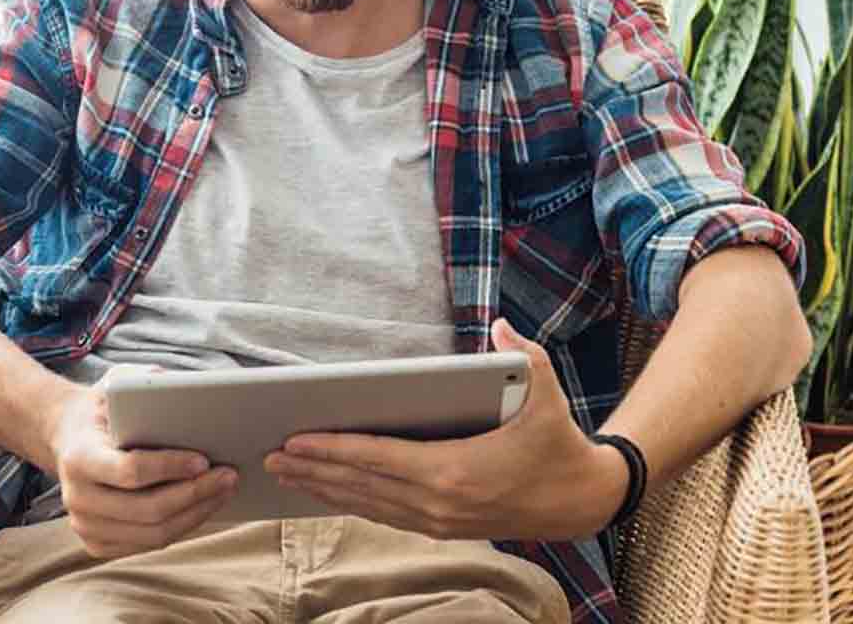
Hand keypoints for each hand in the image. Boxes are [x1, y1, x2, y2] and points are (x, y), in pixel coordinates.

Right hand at [50, 373, 237, 557]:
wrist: (68, 437)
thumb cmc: (102, 408)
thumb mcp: (117, 382)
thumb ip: (146, 382)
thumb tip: (186, 389)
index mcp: (79, 456)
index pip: (131, 471)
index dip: (171, 467)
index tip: (205, 459)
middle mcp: (77, 497)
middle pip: (147, 509)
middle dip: (195, 494)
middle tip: (229, 476)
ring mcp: (85, 526)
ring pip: (152, 534)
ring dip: (196, 515)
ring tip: (224, 491)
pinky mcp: (97, 543)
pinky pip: (148, 544)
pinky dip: (181, 527)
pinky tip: (203, 506)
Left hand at [263, 320, 627, 541]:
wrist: (581, 501)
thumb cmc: (558, 442)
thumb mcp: (548, 394)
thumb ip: (523, 356)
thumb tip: (499, 326)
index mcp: (453, 471)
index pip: (378, 458)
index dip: (333, 449)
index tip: (297, 439)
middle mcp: (438, 502)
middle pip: (361, 484)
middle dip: (313, 469)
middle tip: (271, 454)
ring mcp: (439, 520)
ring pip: (367, 504)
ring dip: (324, 489)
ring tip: (286, 473)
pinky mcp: (443, 527)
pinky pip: (385, 514)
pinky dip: (351, 502)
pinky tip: (330, 492)